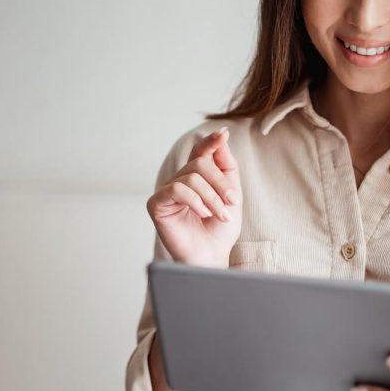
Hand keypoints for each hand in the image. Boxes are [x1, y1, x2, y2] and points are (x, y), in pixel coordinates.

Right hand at [146, 127, 241, 267]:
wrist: (211, 256)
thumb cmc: (219, 230)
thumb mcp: (232, 194)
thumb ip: (227, 166)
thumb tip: (220, 138)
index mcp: (196, 176)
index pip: (200, 151)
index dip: (210, 141)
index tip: (222, 134)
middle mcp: (179, 180)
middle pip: (200, 164)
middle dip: (221, 183)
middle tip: (233, 202)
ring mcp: (166, 191)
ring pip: (191, 178)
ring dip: (212, 198)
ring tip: (220, 215)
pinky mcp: (157, 204)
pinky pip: (176, 190)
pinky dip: (195, 201)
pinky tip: (203, 214)